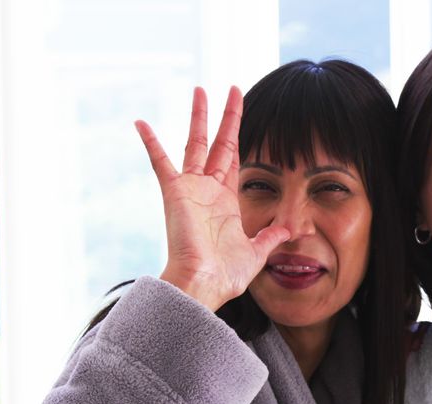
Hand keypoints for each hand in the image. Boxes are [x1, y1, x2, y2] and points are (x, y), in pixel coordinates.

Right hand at [135, 87, 289, 311]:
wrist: (203, 286)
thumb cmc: (225, 277)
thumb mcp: (256, 253)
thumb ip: (270, 237)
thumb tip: (290, 229)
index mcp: (226, 201)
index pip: (235, 159)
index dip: (239, 136)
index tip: (241, 114)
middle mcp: (208, 190)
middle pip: (219, 143)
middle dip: (226, 117)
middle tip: (231, 89)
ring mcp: (191, 189)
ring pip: (196, 143)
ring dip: (199, 117)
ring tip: (201, 90)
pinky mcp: (175, 193)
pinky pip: (160, 162)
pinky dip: (151, 142)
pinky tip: (141, 122)